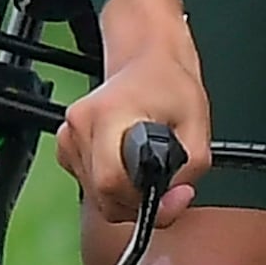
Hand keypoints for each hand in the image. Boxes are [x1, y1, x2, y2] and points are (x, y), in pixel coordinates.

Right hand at [61, 0, 211, 224]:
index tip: (168, 193)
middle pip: (102, 195)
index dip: (142, 199)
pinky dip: (113, 186)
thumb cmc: (170, 87)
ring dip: (127, 195)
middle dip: (138, 201)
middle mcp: (80, 126)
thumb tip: (169, 202)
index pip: (111, 182)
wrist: (147, 62)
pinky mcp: (66, 147)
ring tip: (148, 168)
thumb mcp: (198, 128)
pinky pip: (90, 186)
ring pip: (96, 195)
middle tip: (165, 184)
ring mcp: (69, 136)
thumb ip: (189, 172)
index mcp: (109, 116)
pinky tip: (130, 165)